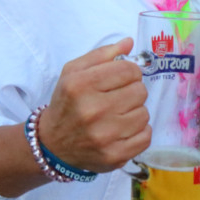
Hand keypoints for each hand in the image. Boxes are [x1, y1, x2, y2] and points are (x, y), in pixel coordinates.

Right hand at [38, 37, 150, 172]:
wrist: (53, 144)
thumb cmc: (67, 103)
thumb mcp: (73, 72)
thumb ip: (102, 54)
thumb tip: (129, 42)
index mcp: (81, 85)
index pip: (128, 70)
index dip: (129, 72)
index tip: (122, 78)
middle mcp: (92, 111)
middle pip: (140, 91)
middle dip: (132, 91)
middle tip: (119, 97)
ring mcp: (104, 137)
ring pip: (144, 114)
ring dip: (135, 112)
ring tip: (119, 115)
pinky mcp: (114, 156)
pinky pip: (146, 136)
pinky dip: (139, 132)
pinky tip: (123, 130)